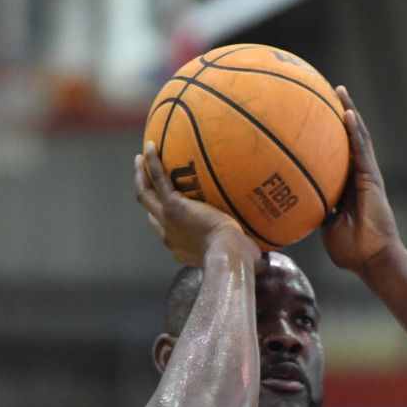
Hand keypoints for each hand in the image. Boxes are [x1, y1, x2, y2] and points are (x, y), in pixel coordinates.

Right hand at [135, 142, 249, 266]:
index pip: (166, 231)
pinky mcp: (173, 206)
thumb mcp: (241, 258)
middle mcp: (169, 235)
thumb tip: (266, 259)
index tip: (166, 207)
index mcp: (181, 247)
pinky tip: (151, 145)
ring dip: (141, 176)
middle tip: (143, 179)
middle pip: (149, 212)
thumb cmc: (240, 261)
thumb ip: (247, 253)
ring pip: (145, 195)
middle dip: (145, 195)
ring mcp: (168, 219)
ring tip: (140, 158)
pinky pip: (158, 178)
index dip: (162, 218)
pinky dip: (152, 163)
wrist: (228, 256)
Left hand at [321, 86, 403, 274]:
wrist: (372, 260)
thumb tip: (289, 207)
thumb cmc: (351, 251)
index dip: (324, 135)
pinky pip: (362, 150)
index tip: (311, 116)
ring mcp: (366, 175)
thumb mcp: (323, 228)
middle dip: (337, 114)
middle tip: (324, 91)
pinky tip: (347, 113)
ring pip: (358, 138)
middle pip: (347, 139)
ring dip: (349, 113)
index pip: (334, 155)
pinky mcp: (372, 178)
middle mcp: (356, 176)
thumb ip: (312, 213)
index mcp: (344, 187)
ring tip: (339, 91)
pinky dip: (355, 131)